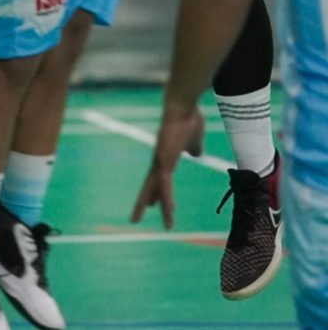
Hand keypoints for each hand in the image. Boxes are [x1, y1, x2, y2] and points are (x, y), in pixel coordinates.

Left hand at [130, 103, 204, 229]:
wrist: (182, 106)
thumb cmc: (188, 118)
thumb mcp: (195, 139)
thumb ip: (194, 148)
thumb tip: (196, 154)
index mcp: (165, 157)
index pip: (157, 179)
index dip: (154, 192)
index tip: (151, 205)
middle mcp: (159, 160)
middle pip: (149, 186)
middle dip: (142, 203)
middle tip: (134, 220)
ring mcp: (160, 160)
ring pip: (158, 189)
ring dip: (162, 208)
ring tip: (166, 224)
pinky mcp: (165, 160)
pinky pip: (165, 184)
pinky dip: (166, 198)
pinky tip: (168, 210)